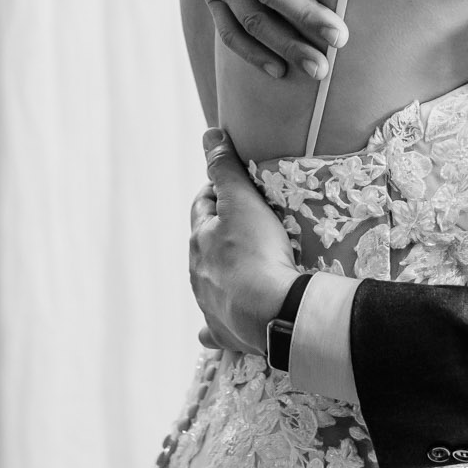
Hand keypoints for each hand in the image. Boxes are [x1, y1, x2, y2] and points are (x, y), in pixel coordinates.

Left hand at [189, 129, 298, 357]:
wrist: (270, 312)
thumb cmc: (256, 252)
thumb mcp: (241, 200)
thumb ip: (224, 167)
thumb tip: (208, 134)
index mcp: (199, 240)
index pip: (202, 206)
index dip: (217, 192)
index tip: (237, 187)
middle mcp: (197, 274)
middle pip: (205, 245)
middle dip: (221, 232)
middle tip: (249, 223)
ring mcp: (210, 305)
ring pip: (209, 283)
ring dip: (220, 273)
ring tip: (244, 267)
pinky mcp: (226, 332)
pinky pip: (215, 326)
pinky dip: (216, 322)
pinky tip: (215, 326)